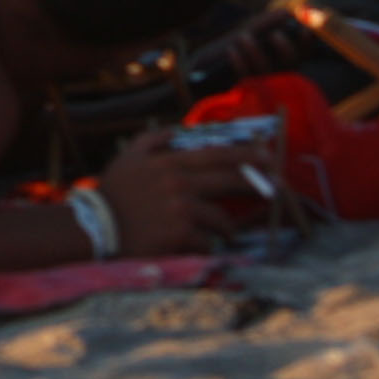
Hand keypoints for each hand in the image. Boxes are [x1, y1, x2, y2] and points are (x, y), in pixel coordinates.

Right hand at [92, 132, 265, 256]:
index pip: (215, 154)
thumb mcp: (128, 156)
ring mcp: (181, 208)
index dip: (245, 153)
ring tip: (225, 233)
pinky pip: (207, 241)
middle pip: (229, 180)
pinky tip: (198, 248)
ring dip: (226, 227)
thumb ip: (153, 139)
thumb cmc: (113, 193)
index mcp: (169, 161)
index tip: (268, 153)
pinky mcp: (180, 234)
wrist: (98, 229)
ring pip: (221, 218)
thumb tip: (176, 130)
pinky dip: (205, 246)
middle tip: (280, 186)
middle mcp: (178, 182)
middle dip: (257, 182)